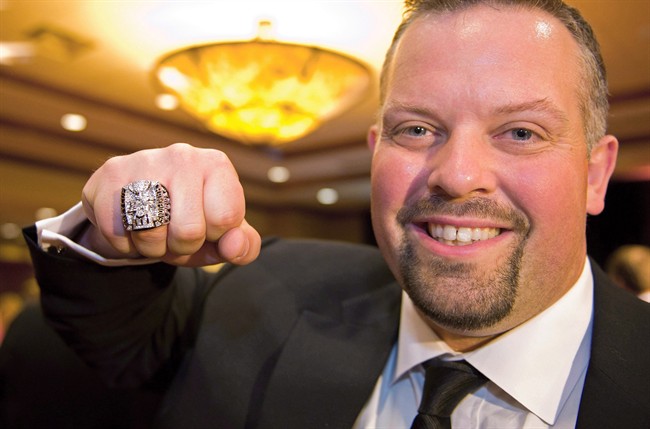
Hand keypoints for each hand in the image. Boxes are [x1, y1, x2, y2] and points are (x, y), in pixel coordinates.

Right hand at [78, 143, 260, 266]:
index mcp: (216, 164)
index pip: (225, 219)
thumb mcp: (223, 235)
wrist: (138, 202)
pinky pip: (118, 233)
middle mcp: (183, 155)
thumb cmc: (190, 218)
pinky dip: (126, 244)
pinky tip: (131, 225)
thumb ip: (242, 245)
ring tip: (155, 229)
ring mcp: (143, 161)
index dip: (215, 236)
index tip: (208, 226)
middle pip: (188, 232)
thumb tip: (233, 246)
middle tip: (177, 233)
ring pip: (151, 234)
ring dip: (153, 248)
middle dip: (183, 247)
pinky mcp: (109, 175)